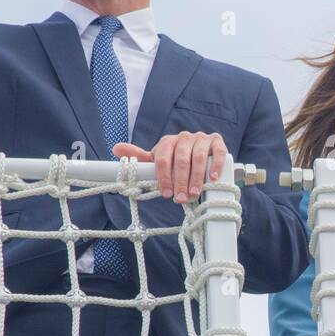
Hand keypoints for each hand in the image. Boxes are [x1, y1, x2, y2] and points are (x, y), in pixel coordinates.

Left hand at [113, 132, 228, 203]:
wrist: (201, 150)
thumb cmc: (176, 160)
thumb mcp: (159, 160)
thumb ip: (140, 157)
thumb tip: (116, 148)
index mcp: (168, 141)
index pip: (162, 158)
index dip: (163, 177)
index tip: (165, 194)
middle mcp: (185, 137)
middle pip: (181, 159)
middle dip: (180, 181)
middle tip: (180, 198)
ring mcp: (202, 138)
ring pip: (199, 157)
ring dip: (196, 178)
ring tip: (194, 193)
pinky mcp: (217, 142)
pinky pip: (218, 152)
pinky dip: (216, 166)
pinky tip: (213, 179)